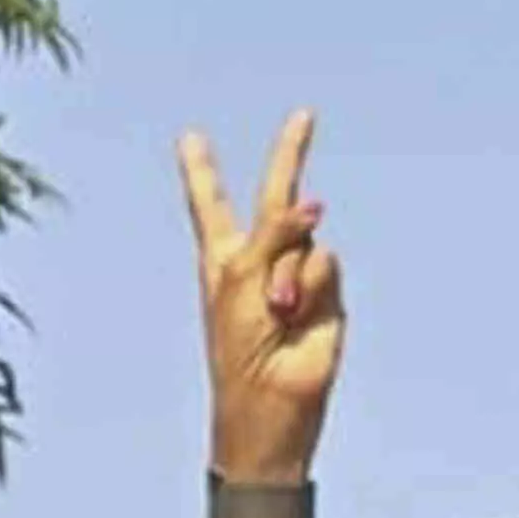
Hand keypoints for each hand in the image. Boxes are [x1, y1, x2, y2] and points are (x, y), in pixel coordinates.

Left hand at [183, 111, 339, 488]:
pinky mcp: (329, 294)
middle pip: (277, 199)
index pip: (211, 206)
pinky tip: (297, 315)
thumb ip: (273, 233)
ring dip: (289, 270)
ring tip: (276, 309)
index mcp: (224, 258)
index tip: (190, 137)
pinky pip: (327, 264)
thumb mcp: (240, 280)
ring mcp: (299, 275)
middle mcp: (262, 259)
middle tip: (305, 116)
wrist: (269, 401)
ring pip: (306, 238)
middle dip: (290, 156)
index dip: (202, 173)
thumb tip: (314, 205)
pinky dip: (312, 285)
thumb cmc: (237, 349)